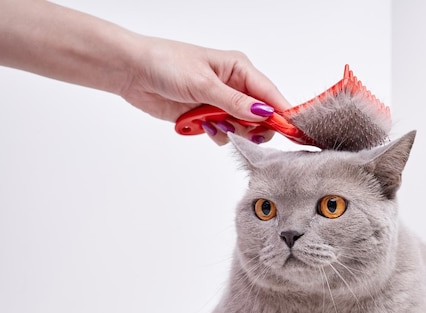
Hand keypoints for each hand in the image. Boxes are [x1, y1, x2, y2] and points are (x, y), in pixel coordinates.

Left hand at [121, 36, 290, 144]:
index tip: (291, 132)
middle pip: (260, 116)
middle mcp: (234, 86)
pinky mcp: (207, 117)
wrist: (133, 72)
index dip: (282, 113)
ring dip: (230, 130)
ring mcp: (221, 103)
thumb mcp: (204, 83)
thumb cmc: (167, 64)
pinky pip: (223, 133)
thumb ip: (235, 102)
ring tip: (210, 122)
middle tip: (238, 129)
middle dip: (252, 127)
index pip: (270, 95)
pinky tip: (200, 126)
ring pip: (242, 128)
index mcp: (239, 69)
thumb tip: (264, 113)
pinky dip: (215, 134)